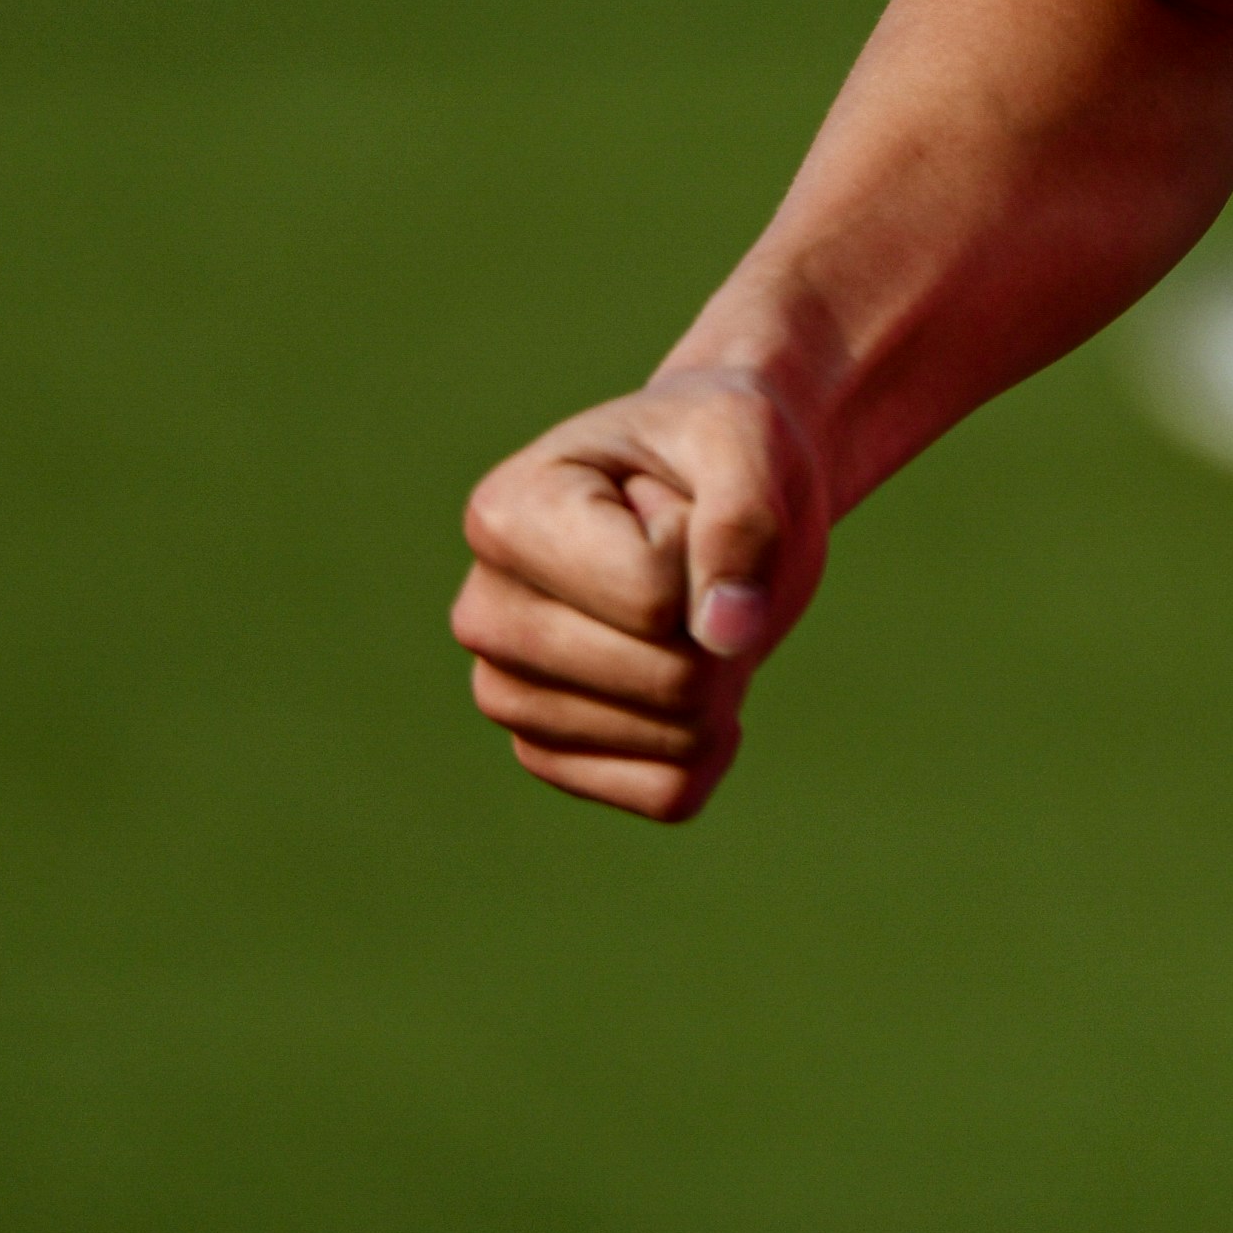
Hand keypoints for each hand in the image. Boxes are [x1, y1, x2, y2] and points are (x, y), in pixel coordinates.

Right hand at [452, 366, 823, 821]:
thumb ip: (743, 521)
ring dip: (725, 676)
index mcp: (504, 517)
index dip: (710, 551)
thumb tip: (728, 637)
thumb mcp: (747, 440)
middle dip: (724, 625)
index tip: (684, 502)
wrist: (713, 481)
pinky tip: (694, 675)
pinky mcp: (549, 754)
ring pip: (672, 739)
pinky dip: (715, 742)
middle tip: (703, 565)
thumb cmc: (717, 447)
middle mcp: (485, 615)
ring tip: (688, 607)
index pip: (651, 595)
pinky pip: (667, 792)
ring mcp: (507, 693)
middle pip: (665, 680)